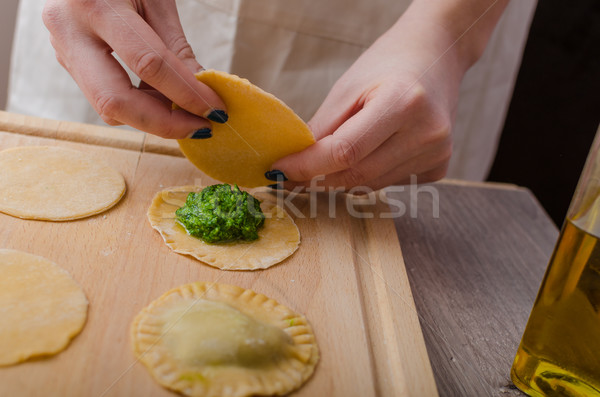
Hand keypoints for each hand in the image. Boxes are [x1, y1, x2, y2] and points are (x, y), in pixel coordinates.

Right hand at [43, 0, 226, 137]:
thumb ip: (177, 47)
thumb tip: (203, 94)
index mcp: (95, 5)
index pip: (148, 63)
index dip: (186, 93)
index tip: (216, 110)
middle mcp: (68, 31)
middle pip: (115, 101)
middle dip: (164, 123)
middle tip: (201, 128)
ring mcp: (63, 50)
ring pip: (107, 107)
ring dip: (153, 117)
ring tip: (186, 110)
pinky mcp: (68, 63)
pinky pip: (106, 98)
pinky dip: (140, 106)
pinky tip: (163, 99)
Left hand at [271, 0, 507, 189]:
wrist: (436, 56)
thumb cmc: (387, 65)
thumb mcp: (348, 88)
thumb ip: (322, 128)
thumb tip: (294, 166)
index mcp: (403, 102)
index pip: (344, 151)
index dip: (306, 166)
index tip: (278, 171)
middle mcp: (427, 133)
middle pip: (357, 175)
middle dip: (317, 179)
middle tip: (291, 177)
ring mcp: (437, 153)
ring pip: (370, 185)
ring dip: (342, 178)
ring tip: (331, 159)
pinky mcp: (439, 167)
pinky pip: (389, 183)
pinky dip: (369, 176)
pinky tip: (372, 152)